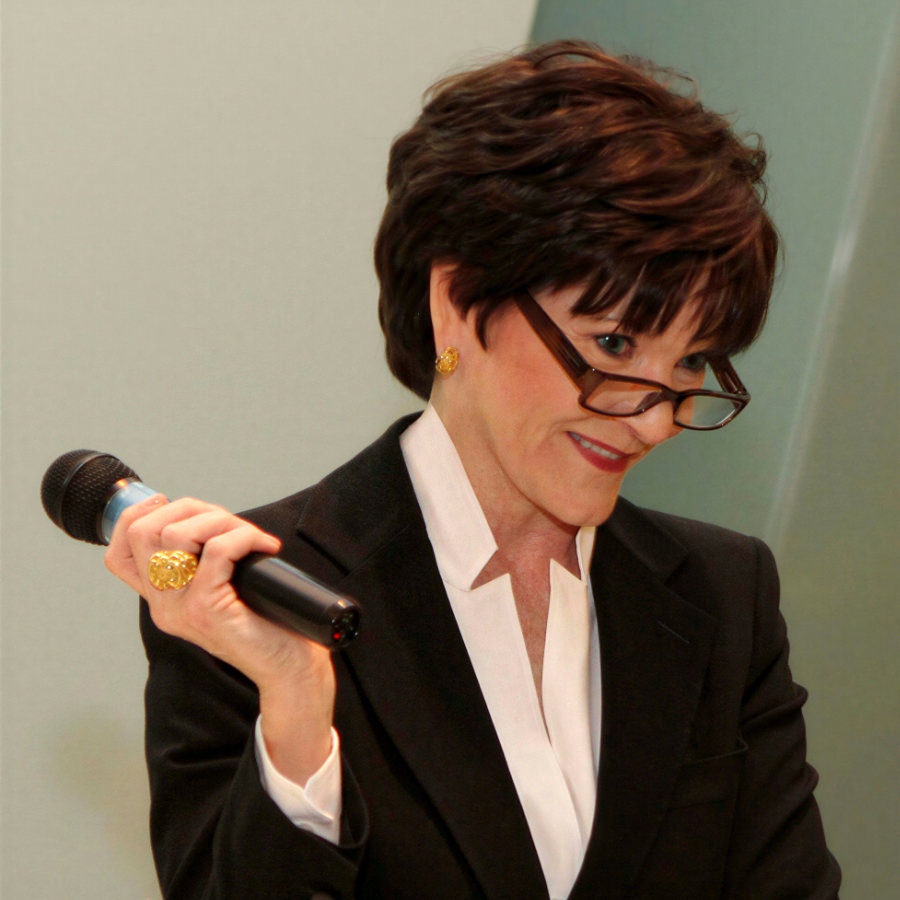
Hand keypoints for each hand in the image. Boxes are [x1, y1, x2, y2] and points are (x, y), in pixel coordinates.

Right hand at [105, 494, 335, 783]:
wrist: (289, 669)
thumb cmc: (266, 625)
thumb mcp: (222, 592)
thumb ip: (203, 565)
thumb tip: (207, 517)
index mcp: (162, 601)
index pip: (118, 556)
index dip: (134, 518)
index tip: (166, 502)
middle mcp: (164, 607)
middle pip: (144, 533)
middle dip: (189, 508)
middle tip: (227, 521)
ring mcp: (182, 609)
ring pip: (178, 535)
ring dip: (220, 520)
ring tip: (248, 535)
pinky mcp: (208, 610)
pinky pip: (218, 550)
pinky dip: (244, 536)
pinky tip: (265, 546)